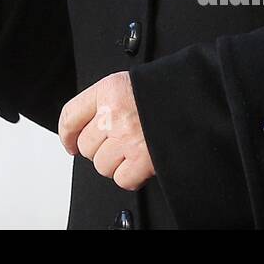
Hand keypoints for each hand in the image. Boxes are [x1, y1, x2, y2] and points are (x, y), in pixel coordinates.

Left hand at [58, 71, 155, 190]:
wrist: (196, 97)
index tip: (70, 143)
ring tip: (132, 152)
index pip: (71, 115)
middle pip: (86, 146)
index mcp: (108, 90)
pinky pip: (122, 179)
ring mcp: (127, 137)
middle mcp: (114, 114)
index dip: (66, 134)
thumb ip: (107, 102)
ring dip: (116, 164)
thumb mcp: (129, 84)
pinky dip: (131, 176)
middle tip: (118, 144)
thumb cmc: (164, 91)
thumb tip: (85, 128)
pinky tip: (140, 164)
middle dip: (100, 149)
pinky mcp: (143, 159)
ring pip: (102, 165)